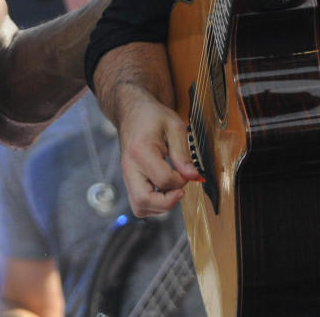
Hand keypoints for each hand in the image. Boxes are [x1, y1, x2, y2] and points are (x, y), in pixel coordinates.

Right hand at [113, 85, 201, 215]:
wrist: (133, 112)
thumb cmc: (153, 117)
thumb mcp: (174, 126)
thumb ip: (183, 153)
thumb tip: (193, 176)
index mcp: (140, 151)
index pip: (163, 180)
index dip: (181, 180)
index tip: (187, 171)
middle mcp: (129, 167)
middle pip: (143, 201)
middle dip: (167, 203)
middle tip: (180, 191)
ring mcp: (127, 176)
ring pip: (139, 207)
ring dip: (160, 206)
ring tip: (172, 190)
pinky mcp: (129, 181)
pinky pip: (139, 204)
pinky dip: (154, 204)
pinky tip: (164, 191)